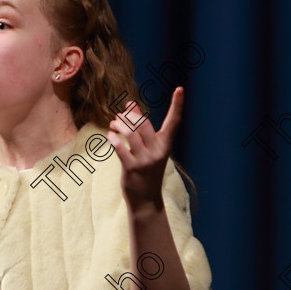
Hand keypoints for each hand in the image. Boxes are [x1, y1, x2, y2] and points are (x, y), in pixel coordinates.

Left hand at [107, 87, 183, 209]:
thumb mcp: (151, 152)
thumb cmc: (147, 172)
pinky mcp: (132, 169)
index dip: (177, 105)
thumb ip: (143, 134)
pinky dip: (113, 140)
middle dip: (132, 114)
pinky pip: (120, 149)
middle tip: (123, 111)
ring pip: (131, 135)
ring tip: (114, 123)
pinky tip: (110, 136)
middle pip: (144, 124)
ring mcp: (145, 160)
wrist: (146, 200)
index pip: (173, 122)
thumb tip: (130, 111)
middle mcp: (157, 151)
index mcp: (165, 145)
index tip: (180, 89)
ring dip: (120, 125)